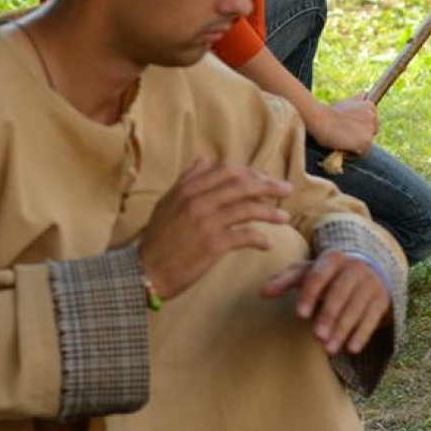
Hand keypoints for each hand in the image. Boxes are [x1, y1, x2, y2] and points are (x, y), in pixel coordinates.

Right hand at [138, 158, 292, 300]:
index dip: (250, 173)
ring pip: (248, 209)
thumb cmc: (157, 240)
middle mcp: (198, 201)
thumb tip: (203, 158)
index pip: (227, 171)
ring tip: (284, 218)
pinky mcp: (213, 245)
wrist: (144, 272)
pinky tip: (268, 244)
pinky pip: (245, 236)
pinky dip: (260, 238)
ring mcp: (206, 222)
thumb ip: (187, 180)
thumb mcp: (167, 204)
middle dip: (268, 186)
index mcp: (187, 189)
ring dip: (270, 212)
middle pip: (242, 185)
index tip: (264, 179)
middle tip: (286, 190)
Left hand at [261, 250, 391, 354]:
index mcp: (332, 259)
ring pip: (357, 307)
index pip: (319, 276)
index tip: (300, 315)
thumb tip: (262, 293)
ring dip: (343, 329)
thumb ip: (284, 281)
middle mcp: (353, 268)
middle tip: (317, 336)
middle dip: (329, 315)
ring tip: (329, 349)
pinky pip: (372, 318)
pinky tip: (351, 349)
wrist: (367, 268)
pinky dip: (362, 334)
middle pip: (340, 292)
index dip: (309, 295)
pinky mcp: (381, 300)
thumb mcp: (307, 272)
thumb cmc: (327, 275)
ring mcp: (370, 283)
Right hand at [308, 96, 376, 155]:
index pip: (371, 124)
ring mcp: (370, 129)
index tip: (346, 126)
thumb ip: (358, 100)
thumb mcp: (347, 102)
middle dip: (359, 136)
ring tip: (341, 139)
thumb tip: (365, 93)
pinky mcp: (366, 141)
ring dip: (354, 145)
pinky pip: (361, 153)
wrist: (320, 119)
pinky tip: (341, 145)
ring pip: (365, 145)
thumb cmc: (330, 112)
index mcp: (370, 106)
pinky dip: (351, 153)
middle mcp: (373, 116)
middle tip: (343, 133)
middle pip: (370, 134)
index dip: (358, 128)